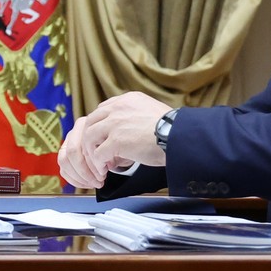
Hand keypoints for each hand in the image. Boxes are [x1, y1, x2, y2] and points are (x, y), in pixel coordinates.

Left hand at [57, 92, 171, 188]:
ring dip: (92, 154)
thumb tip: (128, 134)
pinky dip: (98, 164)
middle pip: (90, 123)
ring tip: (99, 166)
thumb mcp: (152, 113)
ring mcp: (115, 123)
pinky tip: (104, 171)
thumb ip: (136, 118)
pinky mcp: (116, 140)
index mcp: (127, 100)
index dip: (99, 127)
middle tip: (95, 155)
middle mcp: (118, 108)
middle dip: (90, 141)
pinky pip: (97, 154)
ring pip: (89, 138)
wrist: (180, 137)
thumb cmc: (173, 130)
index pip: (102, 111)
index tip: (101, 141)